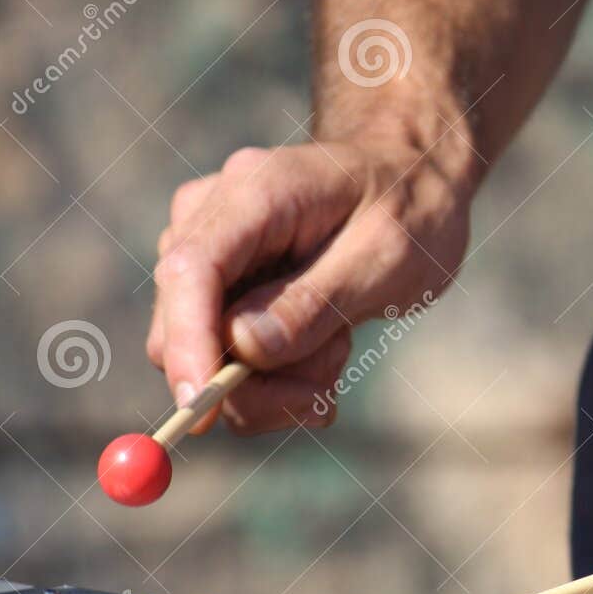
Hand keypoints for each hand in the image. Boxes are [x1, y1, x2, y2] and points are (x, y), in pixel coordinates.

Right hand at [146, 138, 472, 433]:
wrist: (408, 183)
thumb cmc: (405, 209)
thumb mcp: (385, 257)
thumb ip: (314, 302)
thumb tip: (242, 347)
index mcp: (253, 192)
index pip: (191, 270)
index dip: (187, 344)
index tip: (203, 411)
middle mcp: (209, 217)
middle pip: (184, 329)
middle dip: (255, 381)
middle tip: (331, 381)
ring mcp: (207, 253)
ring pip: (206, 359)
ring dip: (278, 380)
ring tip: (339, 344)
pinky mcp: (216, 290)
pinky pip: (225, 361)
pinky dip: (277, 378)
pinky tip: (324, 350)